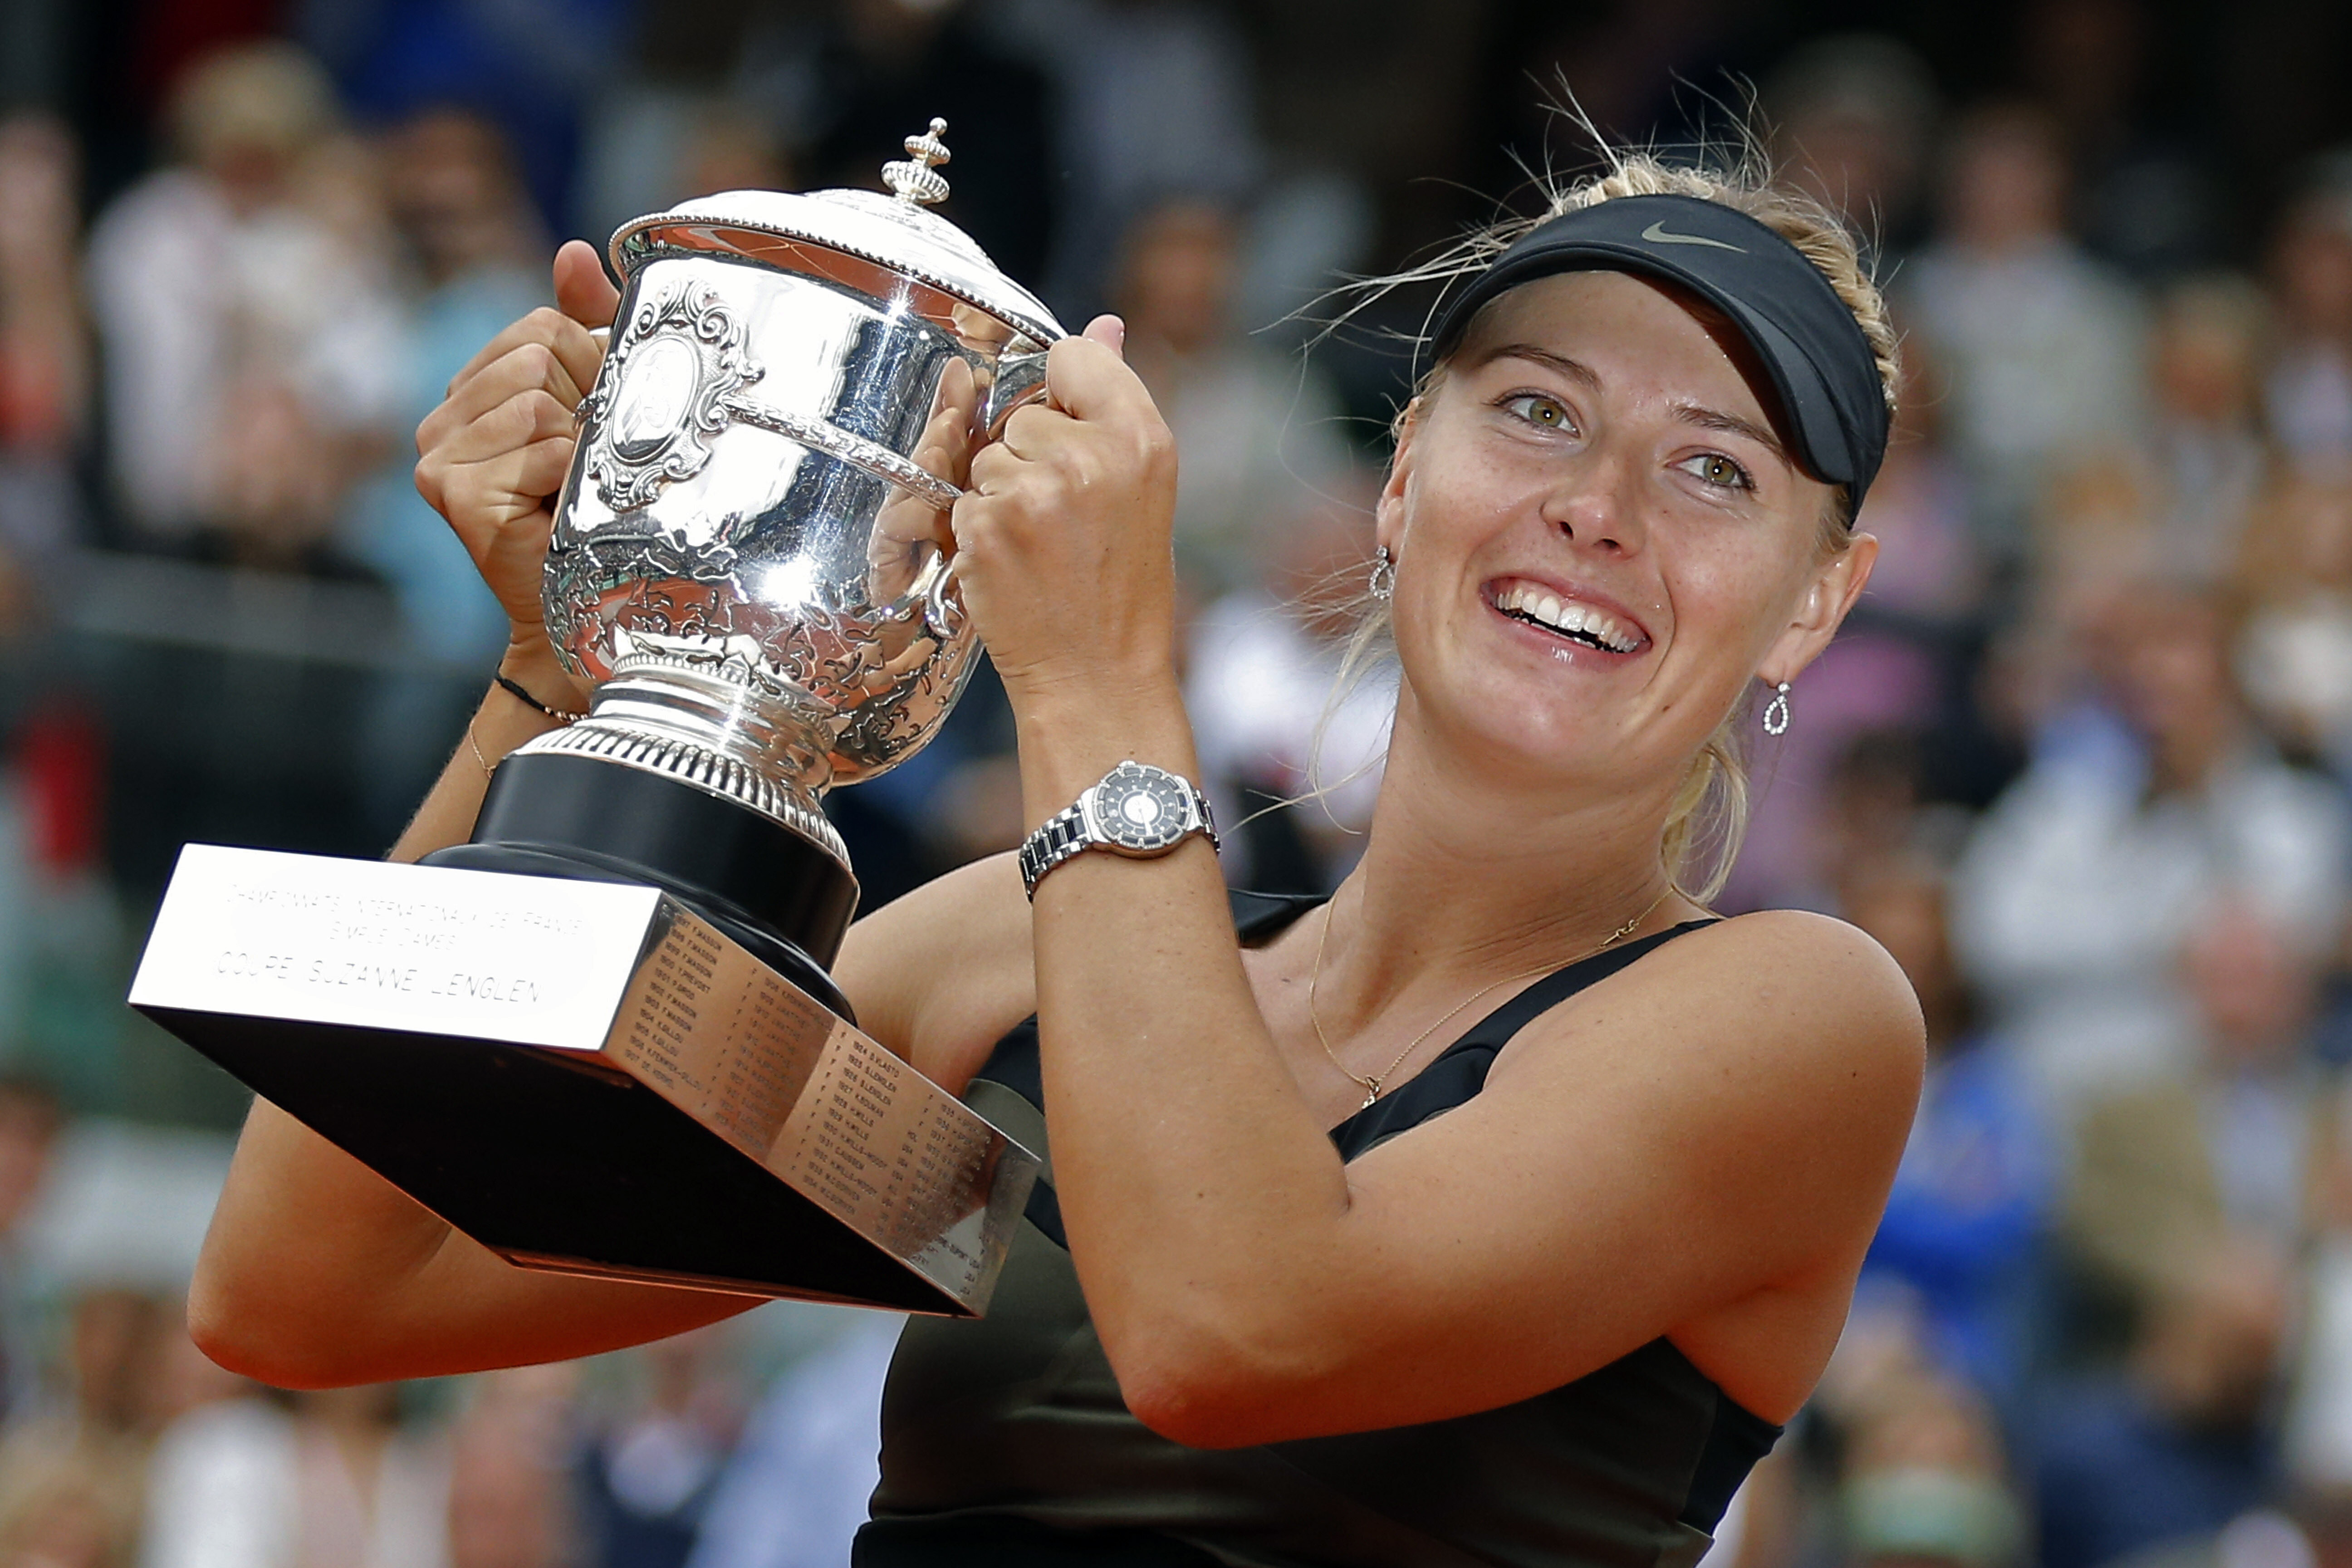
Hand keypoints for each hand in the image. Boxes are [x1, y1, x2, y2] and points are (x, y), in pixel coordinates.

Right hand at [413, 240, 617, 706]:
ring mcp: (438, 455)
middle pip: (537, 352)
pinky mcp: (452, 492)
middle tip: (587, 463)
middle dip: (585, 403)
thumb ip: (590, 328)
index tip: (598, 421)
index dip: (591, 366)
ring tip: (571, 490)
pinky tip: (557, 513)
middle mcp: (442, 418)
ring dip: (578, 446)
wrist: (587, 610)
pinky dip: (567, 476)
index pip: (542, 325)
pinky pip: (537, 444)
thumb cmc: (600, 513)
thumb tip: (573, 251)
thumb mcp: (602, 409)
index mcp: (474, 389)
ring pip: (538, 398)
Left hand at [951, 316, 1179, 709]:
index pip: (1075, 355)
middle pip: (1023, 411)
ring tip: (1040, 546)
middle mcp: (1092, 455)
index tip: (1075, 438)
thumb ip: (1114, 399)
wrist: (1098, 677)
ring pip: (987, 455)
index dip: (1064, 394)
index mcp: (1142, 437)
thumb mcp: (1141, 486)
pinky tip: (1013, 565)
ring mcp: (1036, 491)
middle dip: (1030, 457)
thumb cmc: (1120, 587)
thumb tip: (1104, 325)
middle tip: (1063, 519)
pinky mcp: (988, 526)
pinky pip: (962, 498)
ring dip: (999, 495)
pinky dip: (977, 531)